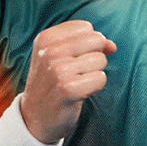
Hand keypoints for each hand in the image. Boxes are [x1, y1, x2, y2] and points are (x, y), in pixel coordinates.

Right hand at [20, 20, 116, 143]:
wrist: (35, 118)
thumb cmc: (52, 83)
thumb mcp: (59, 56)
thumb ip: (87, 43)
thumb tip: (112, 46)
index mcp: (45, 38)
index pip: (86, 27)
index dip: (88, 44)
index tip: (75, 59)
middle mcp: (50, 51)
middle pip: (97, 40)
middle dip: (95, 56)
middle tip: (77, 72)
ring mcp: (58, 70)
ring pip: (101, 60)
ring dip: (94, 74)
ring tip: (77, 83)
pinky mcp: (69, 89)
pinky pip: (101, 78)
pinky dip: (95, 87)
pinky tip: (80, 93)